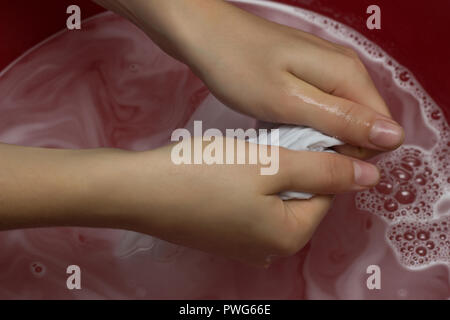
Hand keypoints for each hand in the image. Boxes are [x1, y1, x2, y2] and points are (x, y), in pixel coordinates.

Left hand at [94, 0, 404, 158]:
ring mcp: (326, 68)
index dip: (356, 152)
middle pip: (363, 122)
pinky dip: (307, 123)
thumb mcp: (289, 101)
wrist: (205, 36)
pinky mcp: (307, 72)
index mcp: (348, 75)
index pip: (381, 128)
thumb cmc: (240, 69)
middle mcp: (345, 69)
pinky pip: (322, 107)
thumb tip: (394, 138)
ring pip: (341, 116)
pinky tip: (283, 127)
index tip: (318, 159)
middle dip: (338, 145)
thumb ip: (342, 120)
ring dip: (320, 136)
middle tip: (296, 149)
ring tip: (286, 139)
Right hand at [97, 138, 379, 265]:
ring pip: (272, 200)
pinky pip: (249, 207)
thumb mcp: (272, 164)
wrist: (140, 190)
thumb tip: (373, 176)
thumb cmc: (207, 173)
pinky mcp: (220, 236)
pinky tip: (226, 169)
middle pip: (298, 199)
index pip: (326, 194)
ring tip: (243, 152)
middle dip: (290, 166)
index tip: (297, 134)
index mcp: (288, 238)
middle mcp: (269, 251)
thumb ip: (325, 171)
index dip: (318, 159)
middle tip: (263, 142)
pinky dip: (246, 185)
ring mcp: (242, 247)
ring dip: (266, 173)